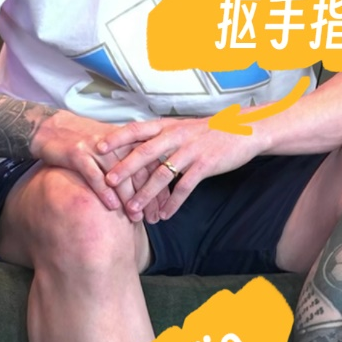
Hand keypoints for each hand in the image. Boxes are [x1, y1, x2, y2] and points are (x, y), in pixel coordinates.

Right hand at [30, 110, 163, 218]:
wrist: (51, 128)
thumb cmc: (83, 140)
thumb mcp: (111, 146)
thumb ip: (129, 159)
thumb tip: (148, 182)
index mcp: (126, 139)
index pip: (150, 164)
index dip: (159, 186)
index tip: (165, 207)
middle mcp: (115, 143)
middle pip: (138, 172)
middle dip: (148, 197)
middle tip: (153, 218)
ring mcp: (96, 148)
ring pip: (119, 175)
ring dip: (129, 198)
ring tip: (136, 217)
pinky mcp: (77, 154)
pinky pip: (94, 175)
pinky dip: (104, 192)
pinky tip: (112, 207)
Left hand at [96, 117, 259, 220]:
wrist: (244, 129)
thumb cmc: (208, 132)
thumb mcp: (181, 128)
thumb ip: (159, 137)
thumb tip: (133, 149)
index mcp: (167, 126)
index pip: (136, 130)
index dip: (116, 138)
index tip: (96, 149)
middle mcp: (176, 136)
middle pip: (144, 152)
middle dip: (124, 169)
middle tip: (107, 184)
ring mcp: (191, 151)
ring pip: (162, 174)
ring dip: (146, 195)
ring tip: (132, 211)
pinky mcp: (205, 165)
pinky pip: (184, 187)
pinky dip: (173, 203)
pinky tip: (164, 216)